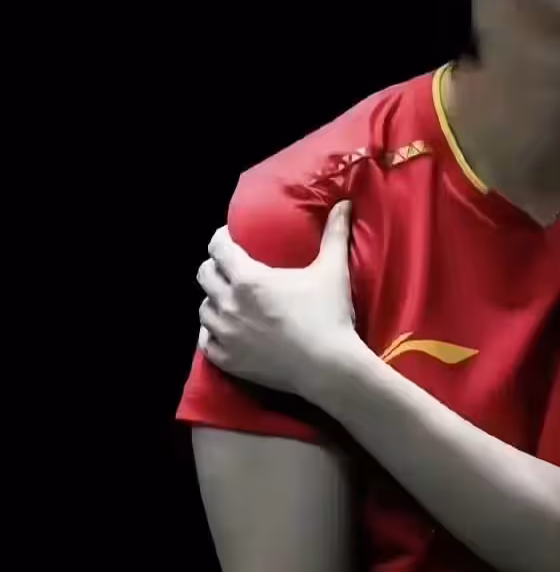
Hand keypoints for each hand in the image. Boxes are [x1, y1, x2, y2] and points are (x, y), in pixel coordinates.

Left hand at [196, 200, 361, 397]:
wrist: (327, 367)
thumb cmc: (328, 315)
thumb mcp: (332, 270)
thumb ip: (335, 233)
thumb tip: (344, 204)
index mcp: (249, 279)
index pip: (219, 249)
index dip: (221, 239)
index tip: (229, 237)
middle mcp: (229, 304)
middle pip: (205, 275)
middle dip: (215, 266)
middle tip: (230, 265)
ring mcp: (225, 334)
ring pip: (203, 308)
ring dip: (214, 298)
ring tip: (229, 297)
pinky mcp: (227, 360)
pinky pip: (205, 340)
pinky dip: (212, 331)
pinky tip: (226, 328)